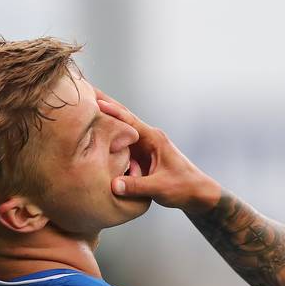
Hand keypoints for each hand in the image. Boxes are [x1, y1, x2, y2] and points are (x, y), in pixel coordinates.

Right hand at [97, 90, 222, 213]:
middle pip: (124, 118)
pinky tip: (96, 134)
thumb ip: (137, 186)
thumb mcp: (160, 188)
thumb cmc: (184, 187)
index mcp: (154, 139)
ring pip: (122, 131)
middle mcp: (149, 138)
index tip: (94, 101)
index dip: (112, 111)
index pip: (129, 121)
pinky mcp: (143, 156)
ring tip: (86, 108)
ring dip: (106, 120)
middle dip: (106, 105)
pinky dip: (110, 137)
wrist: (198, 193)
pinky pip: (123, 145)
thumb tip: (113, 185)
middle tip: (87, 91)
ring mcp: (145, 146)